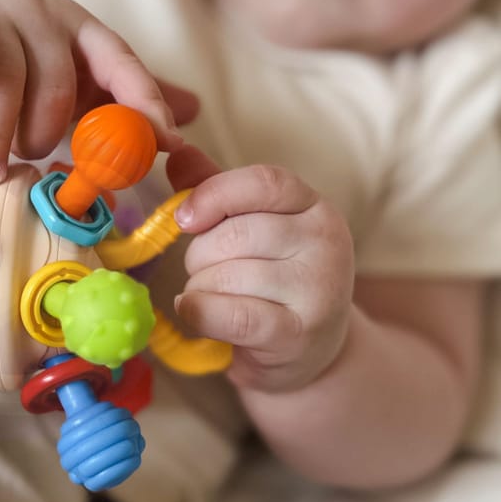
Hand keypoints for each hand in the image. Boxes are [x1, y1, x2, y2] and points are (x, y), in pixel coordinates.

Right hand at [0, 0, 197, 184]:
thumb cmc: (22, 71)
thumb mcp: (76, 85)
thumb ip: (121, 98)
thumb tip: (191, 113)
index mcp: (84, 32)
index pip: (123, 64)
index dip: (144, 101)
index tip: (162, 140)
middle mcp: (45, 15)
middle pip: (57, 80)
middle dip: (44, 133)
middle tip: (28, 160)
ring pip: (5, 75)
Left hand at [167, 146, 353, 392]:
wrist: (310, 350)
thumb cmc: (274, 279)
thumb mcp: (254, 228)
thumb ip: (218, 191)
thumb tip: (176, 152)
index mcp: (315, 207)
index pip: (263, 182)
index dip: (214, 195)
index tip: (185, 218)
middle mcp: (326, 243)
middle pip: (236, 234)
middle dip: (200, 255)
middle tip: (205, 271)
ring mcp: (317, 289)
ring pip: (226, 275)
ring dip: (200, 288)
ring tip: (212, 296)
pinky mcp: (298, 333)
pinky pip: (230, 314)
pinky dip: (199, 312)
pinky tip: (194, 311)